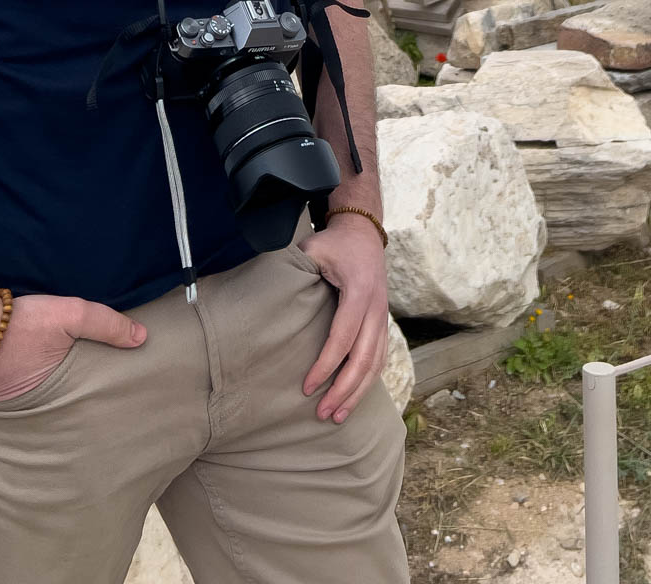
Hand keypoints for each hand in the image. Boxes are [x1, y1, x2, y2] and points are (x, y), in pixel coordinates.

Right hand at [0, 293, 146, 401]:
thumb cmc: (19, 326)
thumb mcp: (69, 316)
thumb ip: (105, 324)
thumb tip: (142, 337)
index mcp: (60, 395)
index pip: (91, 403)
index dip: (105, 398)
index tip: (123, 395)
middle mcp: (38, 409)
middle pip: (70, 407)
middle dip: (84, 404)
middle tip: (106, 399)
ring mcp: (15, 407)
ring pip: (47, 405)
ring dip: (58, 399)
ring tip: (77, 391)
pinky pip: (24, 398)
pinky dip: (34, 392)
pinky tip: (42, 380)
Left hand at [299, 215, 388, 423]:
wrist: (363, 234)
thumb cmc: (334, 244)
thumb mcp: (314, 247)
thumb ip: (296, 266)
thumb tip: (267, 289)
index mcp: (359, 290)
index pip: (343, 336)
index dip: (326, 365)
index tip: (307, 387)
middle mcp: (376, 307)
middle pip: (364, 358)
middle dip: (344, 390)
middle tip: (323, 414)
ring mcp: (383, 317)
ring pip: (376, 364)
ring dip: (358, 393)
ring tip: (338, 417)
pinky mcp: (383, 323)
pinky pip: (380, 358)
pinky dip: (368, 382)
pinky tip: (353, 399)